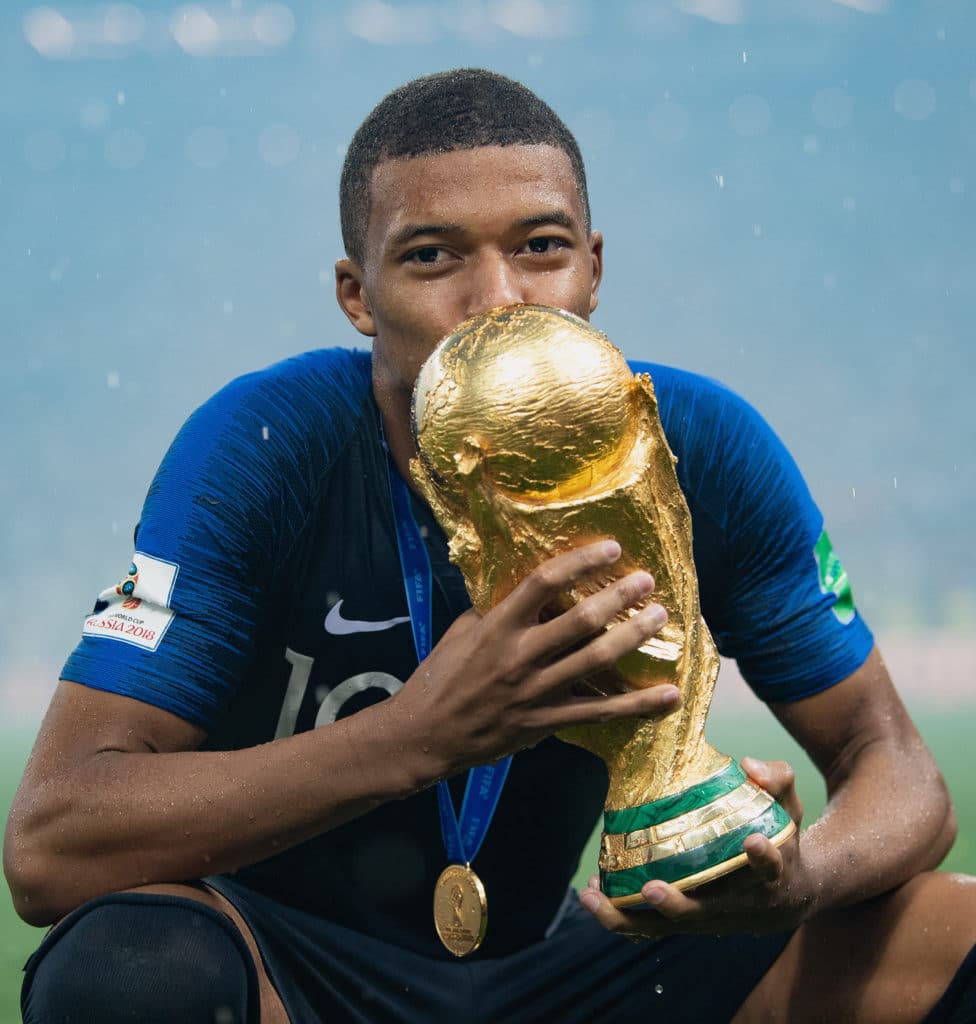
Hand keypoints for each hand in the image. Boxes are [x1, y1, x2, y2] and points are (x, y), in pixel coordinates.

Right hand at [394, 540, 681, 773]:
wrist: (426, 734)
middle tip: (647, 581)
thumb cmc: (442, 676)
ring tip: (660, 617)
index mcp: (497, 626)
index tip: (611, 549)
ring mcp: (536, 692)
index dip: (580, 562)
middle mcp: (519, 656)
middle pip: (580, 620)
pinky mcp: (547, 722)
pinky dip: (638, 705)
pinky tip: (669, 695)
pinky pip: (601, 712)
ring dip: (633, 636)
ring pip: (595, 660)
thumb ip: (498, 611)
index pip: (543, 582)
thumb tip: (535, 591)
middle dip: (619, 597)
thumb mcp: (463, 632)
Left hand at [580, 758, 816, 938]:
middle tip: (651, 889)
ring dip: (626, 916)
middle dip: (675, 904)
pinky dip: (619, 913)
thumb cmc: (780, 840)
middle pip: (703, 912)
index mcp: (769, 875)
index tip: (754, 842)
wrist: (785, 897)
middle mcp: (735, 904)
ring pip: (664, 927)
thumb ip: (776, 779)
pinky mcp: (686, 921)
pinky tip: (591, 891)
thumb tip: (749, 765)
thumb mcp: (787, 808)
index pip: (771, 867)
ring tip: (591, 895)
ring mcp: (706, 917)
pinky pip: (648, 925)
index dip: (764, 857)